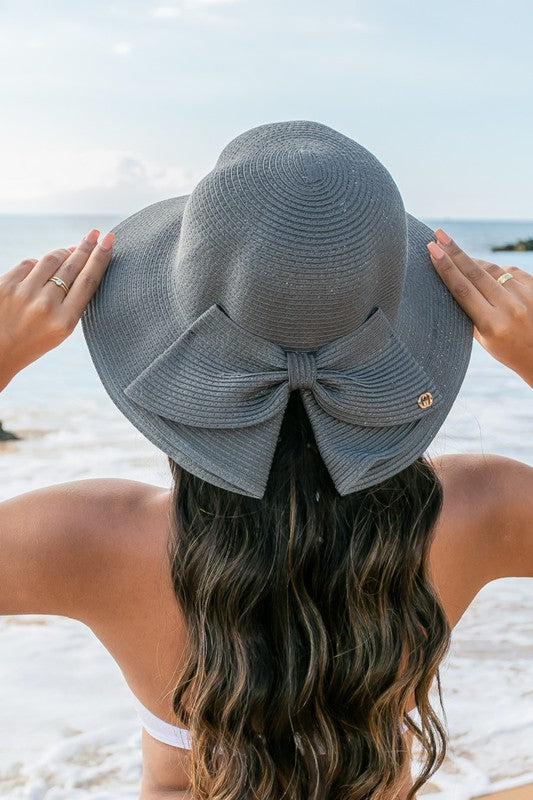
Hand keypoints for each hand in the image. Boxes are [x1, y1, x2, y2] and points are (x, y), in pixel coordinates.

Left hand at [0, 229, 114, 390]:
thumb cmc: (31, 341)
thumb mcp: (60, 331)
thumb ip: (71, 301)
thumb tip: (75, 260)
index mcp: (64, 321)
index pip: (88, 281)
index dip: (100, 258)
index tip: (109, 241)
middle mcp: (46, 305)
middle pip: (73, 266)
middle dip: (86, 247)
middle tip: (96, 234)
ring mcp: (24, 293)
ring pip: (50, 260)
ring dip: (63, 253)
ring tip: (70, 251)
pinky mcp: (5, 285)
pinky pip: (28, 263)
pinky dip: (37, 264)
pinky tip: (42, 268)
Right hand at [427, 229, 532, 388]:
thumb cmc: (508, 350)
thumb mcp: (485, 340)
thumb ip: (471, 313)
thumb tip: (455, 281)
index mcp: (492, 325)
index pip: (463, 290)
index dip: (446, 268)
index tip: (433, 250)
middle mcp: (510, 308)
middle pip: (475, 273)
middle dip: (454, 252)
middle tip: (439, 235)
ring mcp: (525, 296)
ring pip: (492, 270)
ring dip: (473, 261)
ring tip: (455, 253)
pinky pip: (509, 271)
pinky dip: (496, 270)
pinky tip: (486, 272)